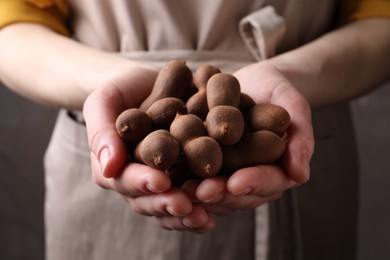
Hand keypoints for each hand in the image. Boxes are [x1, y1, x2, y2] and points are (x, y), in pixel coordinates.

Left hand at [155, 61, 314, 229]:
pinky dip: (180, 178)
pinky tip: (165, 174)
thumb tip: (300, 176)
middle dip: (219, 194)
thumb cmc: (277, 92)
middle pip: (236, 194)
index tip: (237, 184)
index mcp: (274, 170)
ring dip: (196, 193)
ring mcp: (224, 174)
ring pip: (212, 191)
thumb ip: (301, 137)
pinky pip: (192, 174)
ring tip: (180, 188)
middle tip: (201, 191)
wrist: (250, 82)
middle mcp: (248, 178)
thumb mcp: (294, 107)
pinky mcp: (202, 163)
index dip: (253, 185)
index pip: (267, 183)